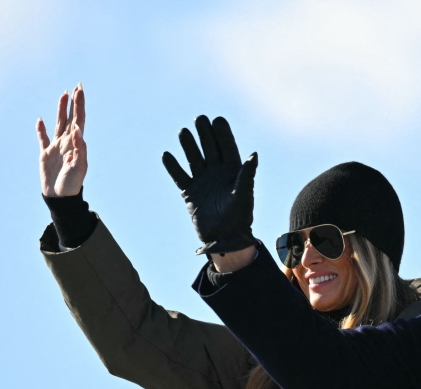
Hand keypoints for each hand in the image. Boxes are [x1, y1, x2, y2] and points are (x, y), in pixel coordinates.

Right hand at [37, 84, 86, 196]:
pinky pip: (43, 139)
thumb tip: (77, 130)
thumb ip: (79, 148)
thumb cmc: (72, 184)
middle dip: (73, 103)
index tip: (80, 90)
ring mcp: (56, 147)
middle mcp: (67, 142)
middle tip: (76, 86)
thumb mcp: (78, 167)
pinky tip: (40, 120)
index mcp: (76, 144)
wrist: (60, 197)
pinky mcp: (45, 154)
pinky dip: (41, 130)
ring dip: (60, 110)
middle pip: (70, 118)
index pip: (79, 120)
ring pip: (58, 124)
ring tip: (62, 94)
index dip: (79, 105)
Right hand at [162, 116, 257, 254]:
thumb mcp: (244, 195)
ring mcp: (203, 182)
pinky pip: (179, 176)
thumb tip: (253, 155)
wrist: (224, 238)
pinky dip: (173, 167)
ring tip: (184, 132)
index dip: (222, 134)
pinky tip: (167, 155)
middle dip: (205, 134)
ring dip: (189, 146)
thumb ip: (247, 175)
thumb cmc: (239, 218)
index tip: (218, 120)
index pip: (227, 148)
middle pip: (210, 149)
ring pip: (194, 159)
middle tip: (200, 118)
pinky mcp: (190, 193)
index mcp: (232, 172)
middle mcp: (217, 174)